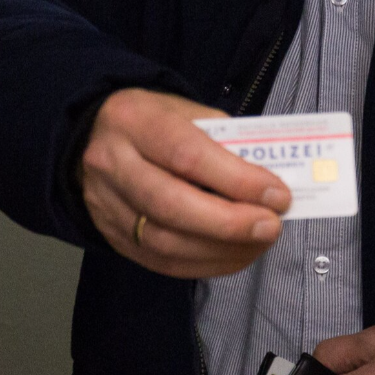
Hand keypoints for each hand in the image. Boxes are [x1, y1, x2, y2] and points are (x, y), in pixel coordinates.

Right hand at [78, 88, 291, 277]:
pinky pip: (161, 261)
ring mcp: (106, 203)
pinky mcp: (112, 235)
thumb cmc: (155, 122)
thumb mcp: (188, 111)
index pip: (187, 155)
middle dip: (231, 223)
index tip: (276, 194)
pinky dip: (206, 263)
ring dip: (222, 249)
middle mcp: (112, 163)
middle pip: (171, 204)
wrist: (98, 137)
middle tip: (271, 225)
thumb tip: (266, 183)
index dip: (237, 180)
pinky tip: (236, 254)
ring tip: (260, 241)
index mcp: (134, 120)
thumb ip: (226, 142)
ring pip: (164, 242)